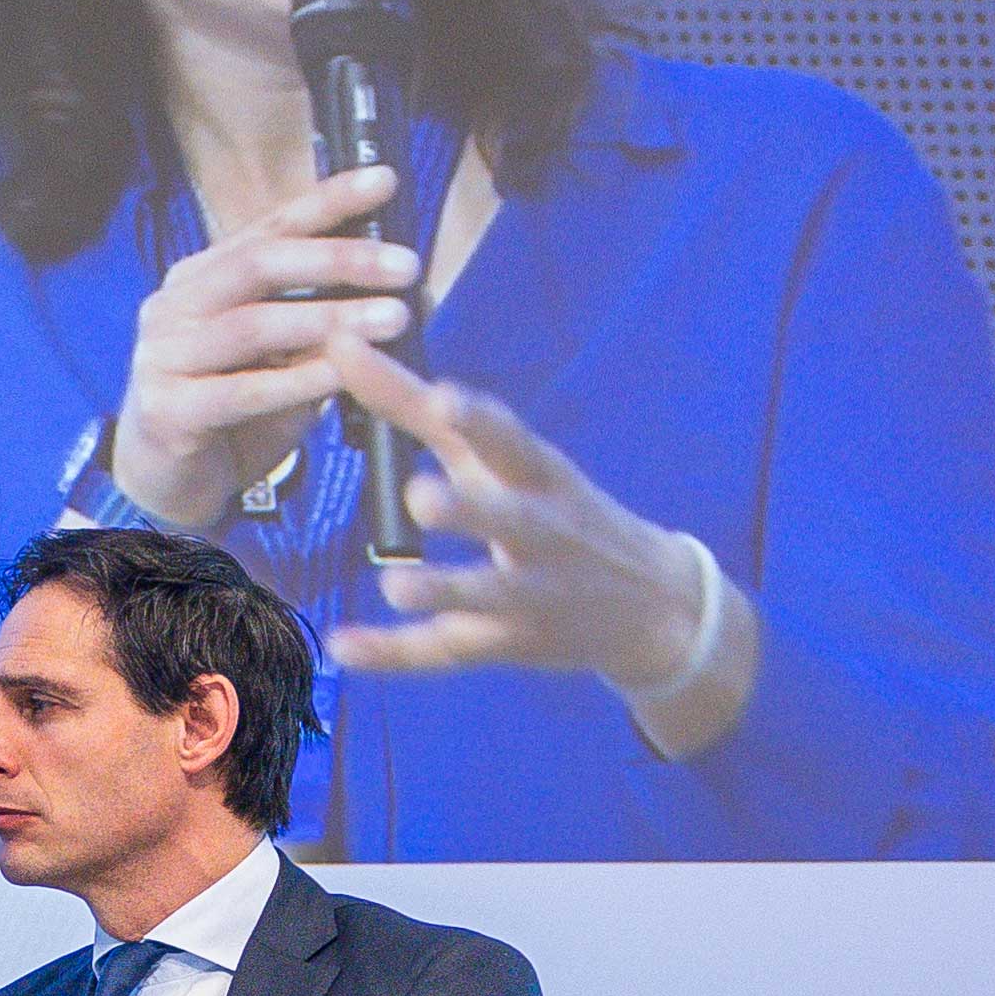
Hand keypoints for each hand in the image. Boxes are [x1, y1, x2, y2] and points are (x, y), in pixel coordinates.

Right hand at [107, 162, 421, 527]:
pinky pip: (242, 391)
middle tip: (406, 266)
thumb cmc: (231, 412)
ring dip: (331, 318)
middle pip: (259, 265)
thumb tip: (396, 289)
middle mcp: (174, 307)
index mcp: (201, 279)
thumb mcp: (280, 357)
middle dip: (339, 259)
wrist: (164, 482)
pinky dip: (297, 380)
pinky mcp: (166, 411)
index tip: (385, 181)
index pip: (270, 228)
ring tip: (395, 318)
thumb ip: (319, 321)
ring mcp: (162, 357)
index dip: (327, 202)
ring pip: (254, 326)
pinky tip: (345, 373)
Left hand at [323, 343, 739, 720]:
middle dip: (472, 510)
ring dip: (443, 589)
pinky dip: (393, 652)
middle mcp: (543, 531)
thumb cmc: (550, 506)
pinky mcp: (507, 643)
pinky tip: (345, 647)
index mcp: (540, 476)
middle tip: (423, 498)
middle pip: (510, 519)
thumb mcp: (497, 456)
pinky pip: (446, 650)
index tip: (446, 398)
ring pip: (485, 595)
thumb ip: (414, 405)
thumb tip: (341, 343)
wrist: (652, 603)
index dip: (482, 421)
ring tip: (395, 584)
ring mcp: (529, 594)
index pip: (513, 442)